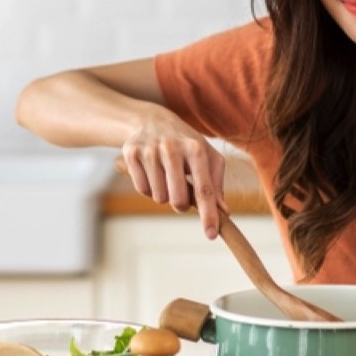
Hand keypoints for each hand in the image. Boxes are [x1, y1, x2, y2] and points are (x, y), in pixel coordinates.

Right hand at [120, 116, 228, 239]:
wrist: (151, 120)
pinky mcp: (131, 154)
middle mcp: (172, 148)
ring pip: (159, 197)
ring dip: (164, 194)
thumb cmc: (185, 142)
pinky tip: (151, 171)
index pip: (204, 189)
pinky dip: (148, 187)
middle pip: (178, 200)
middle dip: (181, 204)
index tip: (211, 235)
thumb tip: (224, 211)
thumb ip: (216, 183)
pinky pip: (142, 189)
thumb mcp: (206, 155)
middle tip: (181, 192)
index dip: (208, 215)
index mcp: (196, 149)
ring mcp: (150, 150)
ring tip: (165, 175)